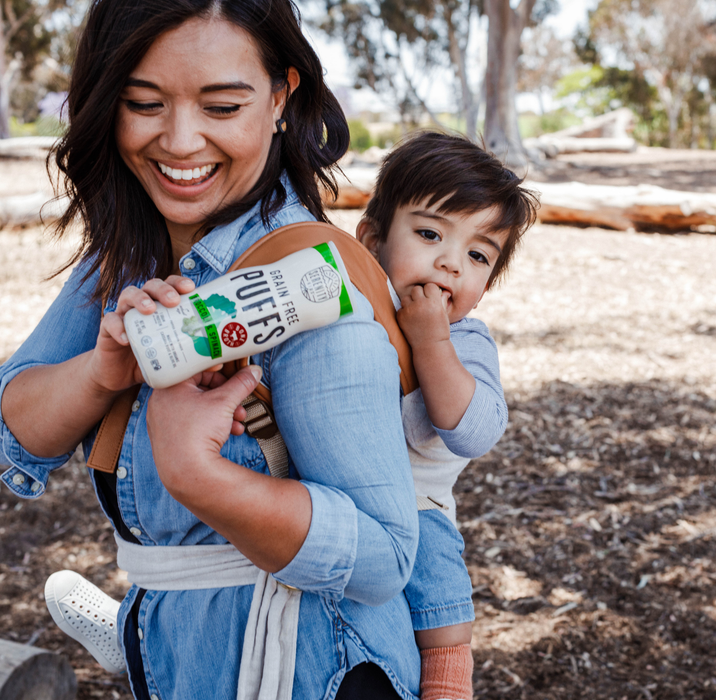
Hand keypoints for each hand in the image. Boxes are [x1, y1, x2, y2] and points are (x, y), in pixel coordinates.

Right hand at [87, 276, 195, 393]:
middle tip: (173, 300)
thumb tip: (217, 364)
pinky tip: (127, 338)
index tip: (191, 288)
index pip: (170, 286)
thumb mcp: (173, 358)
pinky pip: (110, 322)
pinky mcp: (107, 329)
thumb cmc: (151, 359)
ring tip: (150, 309)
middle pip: (151, 285)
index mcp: (161, 307)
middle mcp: (142, 305)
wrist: (120, 376)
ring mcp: (124, 315)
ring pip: (128, 295)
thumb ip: (192, 359)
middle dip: (163, 289)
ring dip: (140, 299)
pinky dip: (117, 327)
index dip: (179, 283)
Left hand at [146, 365, 262, 497]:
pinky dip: (212, 425)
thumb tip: (253, 371)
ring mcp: (163, 421)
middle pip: (199, 390)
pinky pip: (192, 424)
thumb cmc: (199, 433)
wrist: (188, 473)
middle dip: (225, 397)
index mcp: (169, 387)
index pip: (195, 369)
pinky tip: (230, 432)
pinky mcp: (169, 438)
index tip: (232, 376)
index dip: (218, 371)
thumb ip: (241, 384)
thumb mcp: (225, 402)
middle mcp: (161, 402)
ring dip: (223, 412)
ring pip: (198, 408)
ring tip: (238, 420)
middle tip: (239, 402)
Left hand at [397, 283, 450, 349]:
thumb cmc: (440, 331)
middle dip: (420, 295)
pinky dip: (405, 312)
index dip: (431, 291)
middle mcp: (421, 304)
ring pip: (406, 297)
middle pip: (416, 289)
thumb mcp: (444, 314)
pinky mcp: (401, 317)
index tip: (432, 298)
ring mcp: (409, 311)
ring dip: (410, 302)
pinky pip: (401, 308)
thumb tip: (444, 291)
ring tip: (416, 311)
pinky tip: (411, 319)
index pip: (429, 286)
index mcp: (434, 302)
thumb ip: (442, 300)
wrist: (430, 347)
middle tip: (423, 304)